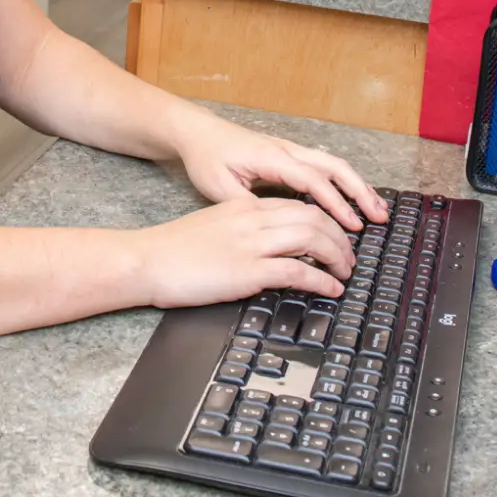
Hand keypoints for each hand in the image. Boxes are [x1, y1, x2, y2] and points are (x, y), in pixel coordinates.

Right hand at [134, 196, 355, 307]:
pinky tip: (331, 289)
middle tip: (349, 257)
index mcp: (245, 208)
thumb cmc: (173, 250)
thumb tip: (268, 249)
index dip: (325, 222)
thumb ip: (243, 231)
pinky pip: (298, 272)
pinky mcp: (248, 271)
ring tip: (345, 272)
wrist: (146, 260)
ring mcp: (252, 244)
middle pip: (314, 218)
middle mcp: (253, 220)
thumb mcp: (214, 228)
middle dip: (340, 238)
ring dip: (338, 256)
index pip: (299, 206)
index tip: (336, 238)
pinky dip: (322, 280)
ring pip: (313, 239)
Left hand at [172, 111, 389, 231]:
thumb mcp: (218, 187)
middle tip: (379, 217)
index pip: (313, 180)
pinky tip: (352, 198)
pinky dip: (343, 181)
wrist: (197, 131)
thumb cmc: (206, 157)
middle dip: (359, 192)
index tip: (352, 225)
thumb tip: (274, 226)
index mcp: (272, 158)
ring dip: (356, 186)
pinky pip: (323, 166)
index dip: (335, 204)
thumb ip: (247, 206)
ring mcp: (289, 150)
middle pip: (334, 167)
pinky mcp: (288, 154)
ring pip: (333, 164)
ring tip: (377, 209)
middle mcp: (287, 150)